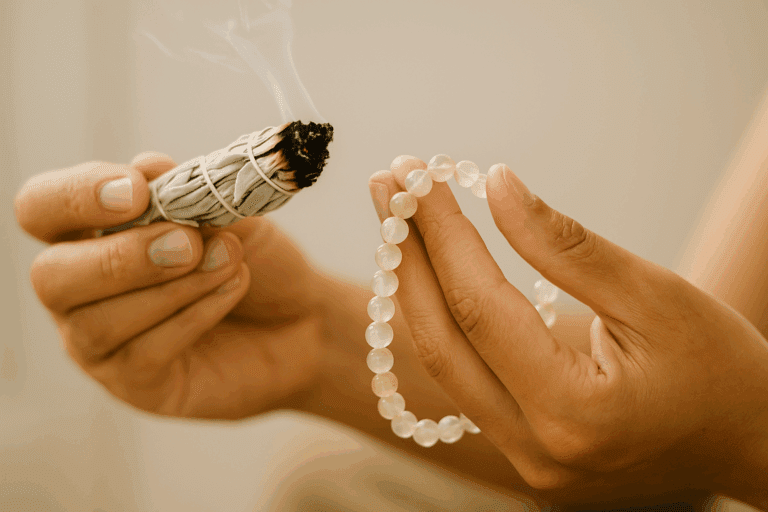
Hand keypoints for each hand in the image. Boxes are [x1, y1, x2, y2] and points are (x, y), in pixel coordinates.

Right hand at [14, 152, 326, 419]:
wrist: (304, 317)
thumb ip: (188, 192)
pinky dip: (194, 314)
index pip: (42, 209)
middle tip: (189, 242)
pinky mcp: (138, 385)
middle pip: (52, 277)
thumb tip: (146, 166)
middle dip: (123, 256)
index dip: (76, 196)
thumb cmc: (257, 261)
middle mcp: (82, 292)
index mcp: (91, 234)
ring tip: (230, 260)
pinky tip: (233, 287)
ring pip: (98, 323)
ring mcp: (103, 345)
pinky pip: (144, 354)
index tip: (138, 190)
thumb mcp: (231, 215)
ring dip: (172, 286)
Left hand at [369, 157, 767, 507]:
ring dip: (415, 283)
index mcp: (575, 411)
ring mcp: (523, 460)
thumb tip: (498, 186)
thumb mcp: (656, 295)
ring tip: (398, 217)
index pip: (479, 308)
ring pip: (444, 361)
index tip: (416, 174)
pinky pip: (464, 377)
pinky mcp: (522, 452)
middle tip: (387, 184)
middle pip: (441, 339)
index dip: (442, 233)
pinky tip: (430, 269)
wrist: (748, 441)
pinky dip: (444, 318)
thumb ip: (567, 246)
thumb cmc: (719, 368)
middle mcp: (535, 448)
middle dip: (406, 253)